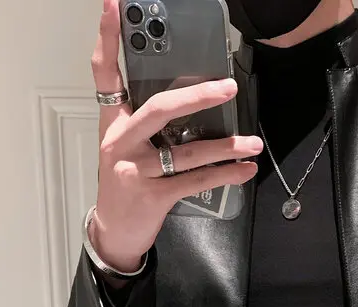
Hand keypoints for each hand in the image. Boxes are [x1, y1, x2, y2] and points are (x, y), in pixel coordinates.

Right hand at [89, 0, 263, 271]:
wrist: (114, 232)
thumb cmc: (126, 184)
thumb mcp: (128, 147)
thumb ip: (149, 123)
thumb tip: (193, 100)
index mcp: (112, 123)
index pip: (105, 73)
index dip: (108, 38)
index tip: (115, 4)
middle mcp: (120, 142)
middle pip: (158, 109)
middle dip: (197, 96)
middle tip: (228, 87)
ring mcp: (135, 171)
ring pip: (186, 151)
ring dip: (225, 146)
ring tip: (252, 143)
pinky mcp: (153, 197)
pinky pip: (195, 181)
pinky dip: (224, 175)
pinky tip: (245, 171)